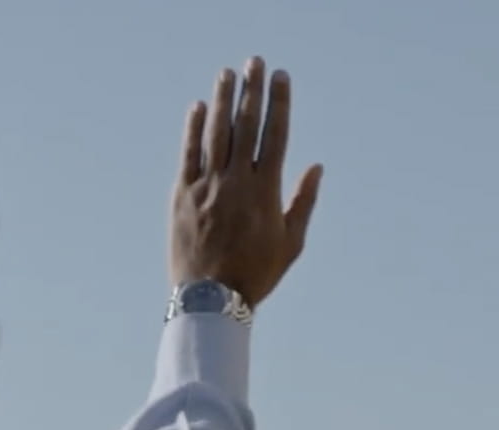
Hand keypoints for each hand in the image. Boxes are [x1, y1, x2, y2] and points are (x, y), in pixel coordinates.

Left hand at [170, 56, 323, 305]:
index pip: (275, 135)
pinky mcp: (182, 196)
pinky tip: (197, 108)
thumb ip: (304, 201)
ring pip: (216, 134)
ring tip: (226, 74)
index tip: (281, 77)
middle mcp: (236, 182)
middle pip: (245, 126)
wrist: (211, 299)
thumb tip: (316, 166)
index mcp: (266, 191)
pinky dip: (193, 130)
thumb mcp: (291, 242)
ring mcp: (207, 187)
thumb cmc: (256, 274)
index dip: (279, 103)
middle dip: (251, 91)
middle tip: (254, 62)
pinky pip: (188, 155)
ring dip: (222, 100)